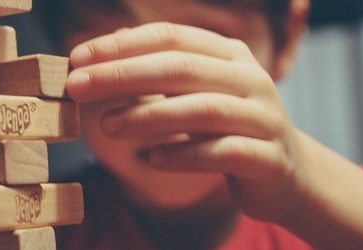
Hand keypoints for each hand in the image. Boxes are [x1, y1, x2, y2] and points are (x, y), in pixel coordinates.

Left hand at [66, 22, 300, 221]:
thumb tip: (105, 48)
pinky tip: (151, 160)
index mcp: (229, 54)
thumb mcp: (194, 92)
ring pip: (202, 109)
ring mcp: (263, 117)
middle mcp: (250, 78)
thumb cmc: (226, 128)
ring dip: (147, 115)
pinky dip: (183, 154)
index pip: (170, 37)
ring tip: (107, 125)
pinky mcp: (268, 158)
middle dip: (123, 74)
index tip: (76, 58)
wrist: (286, 175)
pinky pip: (222, 152)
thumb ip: (157, 71)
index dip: (121, 46)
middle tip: (77, 87)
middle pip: (180, 67)